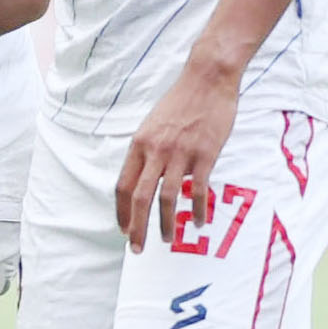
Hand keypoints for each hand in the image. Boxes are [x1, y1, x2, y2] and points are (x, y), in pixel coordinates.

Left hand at [117, 58, 240, 251]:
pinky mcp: (205, 155)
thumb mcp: (153, 125)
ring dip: (165, 223)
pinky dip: (198, 209)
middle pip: (139, 196)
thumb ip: (149, 151)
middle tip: (136, 248)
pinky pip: (198, 189)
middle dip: (136, 226)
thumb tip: (147, 175)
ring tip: (167, 240)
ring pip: (167, 197)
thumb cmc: (181, 103)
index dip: (121, 211)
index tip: (123, 229)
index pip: (122, 185)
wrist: (207, 80)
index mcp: (139, 144)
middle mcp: (155, 151)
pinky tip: (199, 223)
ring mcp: (180, 154)